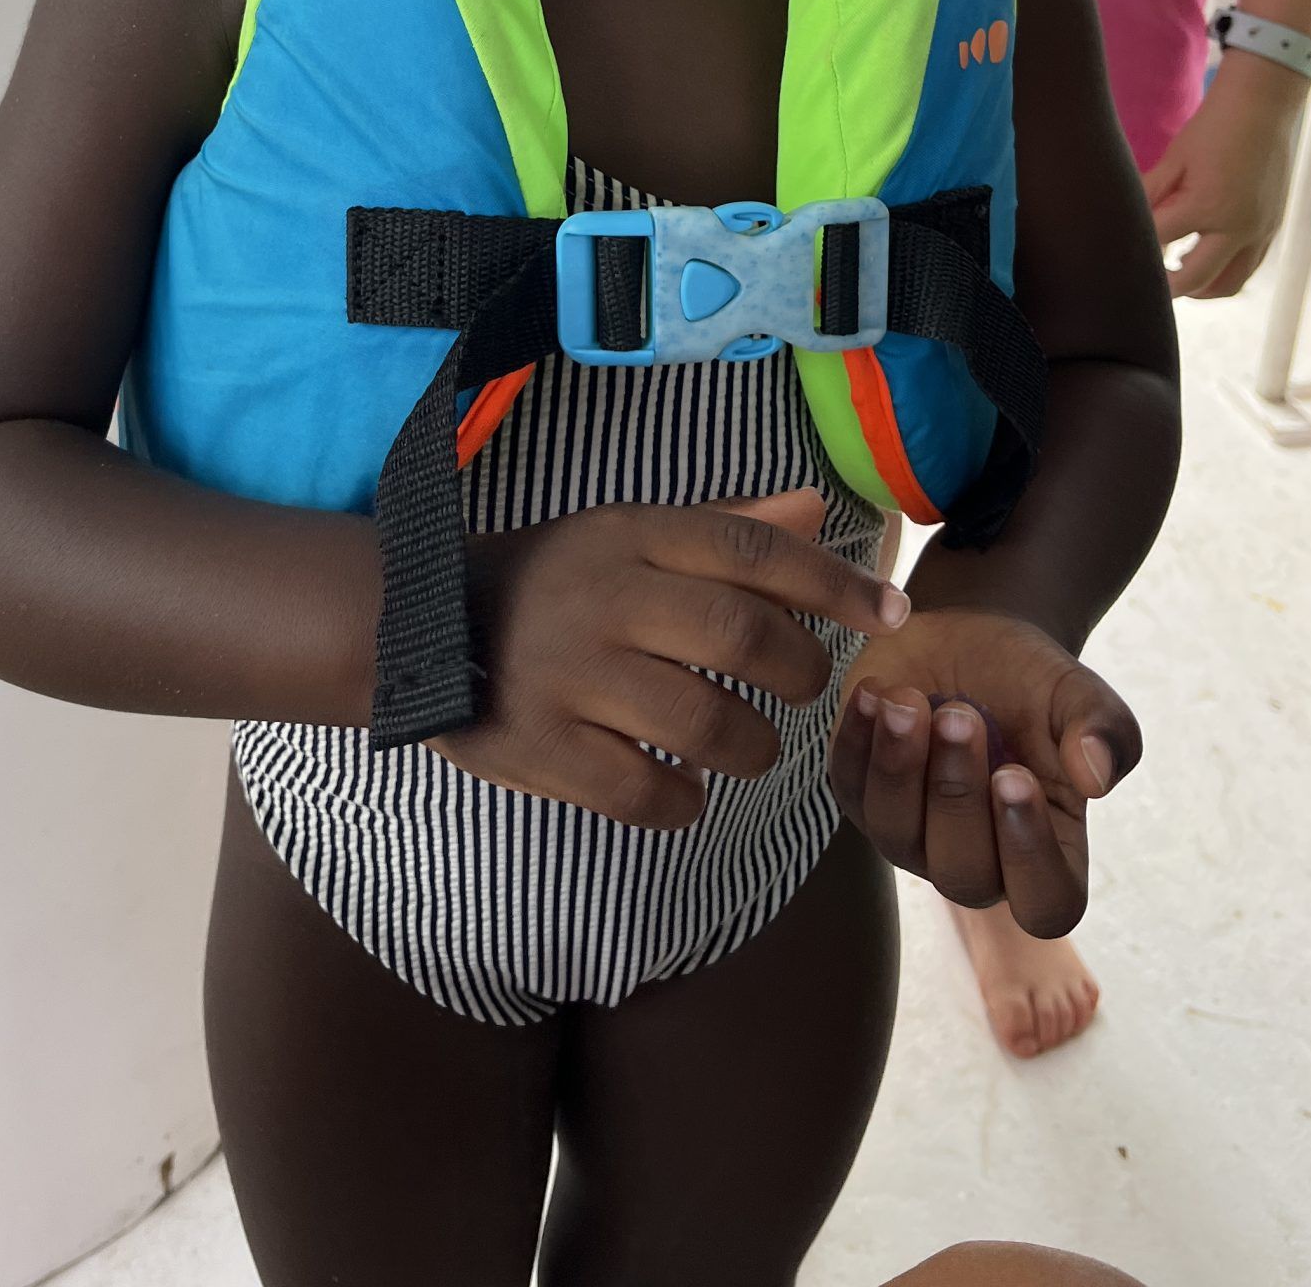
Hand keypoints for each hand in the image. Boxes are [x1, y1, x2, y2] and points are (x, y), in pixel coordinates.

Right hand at [433, 489, 907, 828]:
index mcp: (630, 535)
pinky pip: (644, 793)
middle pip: (741, 638)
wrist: (418, 624)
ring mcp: (570, 676)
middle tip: (802, 691)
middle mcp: (605, 598)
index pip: (754, 550)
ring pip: (705, 725)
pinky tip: (683, 788)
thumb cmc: (553, 577)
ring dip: (751, 748)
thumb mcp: (628, 531)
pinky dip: (683, 802)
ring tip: (748, 746)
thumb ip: (725, 526)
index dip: (834, 584)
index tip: (891, 615)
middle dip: (799, 673)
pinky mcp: (541, 748)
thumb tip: (816, 509)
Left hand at [832, 608, 1139, 936]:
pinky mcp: (861, 795)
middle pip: (961, 874)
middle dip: (956, 793)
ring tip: (909, 701)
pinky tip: (875, 694)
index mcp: (1047, 852)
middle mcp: (977, 860)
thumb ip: (1105, 732)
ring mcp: (911, 835)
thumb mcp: (1079, 695)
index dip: (1027, 855)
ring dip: (900, 768)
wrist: (976, 637)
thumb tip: (1098, 777)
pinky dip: (857, 741)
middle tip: (960, 716)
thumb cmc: (1036, 681)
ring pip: (895, 834)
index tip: (1015, 777)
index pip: (1044, 903)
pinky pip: (849, 786)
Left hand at [1141, 56, 1304, 298]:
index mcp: (1206, 206)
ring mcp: (1260, 231)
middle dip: (1168, 287)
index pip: (1161, 242)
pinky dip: (1225, 273)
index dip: (1139, 248)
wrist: (1262, 109)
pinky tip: (1204, 259)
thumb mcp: (1174, 160)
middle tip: (1147, 285)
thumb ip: (1150, 195)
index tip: (1121, 255)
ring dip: (1201, 289)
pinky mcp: (1272, 227)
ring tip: (1176, 277)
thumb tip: (1126, 222)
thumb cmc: (1212, 129)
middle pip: (1195, 279)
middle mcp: (1237, 227)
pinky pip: (1250, 267)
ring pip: (1230, 284)